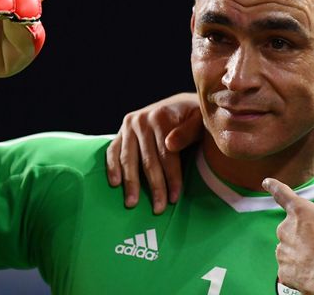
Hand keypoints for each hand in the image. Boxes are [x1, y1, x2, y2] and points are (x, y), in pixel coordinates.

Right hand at [106, 93, 202, 213]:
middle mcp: (143, 120)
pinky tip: (115, 184)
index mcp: (162, 116)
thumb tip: (170, 145)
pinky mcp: (121, 130)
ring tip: (132, 203)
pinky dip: (112, 167)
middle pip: (148, 160)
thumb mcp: (200, 120)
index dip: (171, 177)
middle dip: (154, 186)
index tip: (174, 198)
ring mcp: (129, 125)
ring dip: (130, 183)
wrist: (182, 105)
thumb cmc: (195, 118)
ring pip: (128, 159)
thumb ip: (188, 131)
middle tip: (158, 209)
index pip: (166, 154)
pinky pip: (113, 150)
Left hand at [263, 177, 313, 294]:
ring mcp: (282, 251)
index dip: (274, 187)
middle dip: (305, 236)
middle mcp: (286, 229)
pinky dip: (301, 272)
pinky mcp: (283, 272)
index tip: (266, 182)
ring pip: (291, 250)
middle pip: (293, 229)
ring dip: (303, 254)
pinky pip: (291, 269)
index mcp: (300, 211)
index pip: (283, 194)